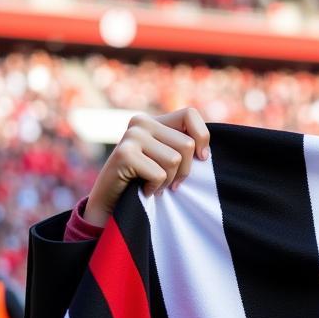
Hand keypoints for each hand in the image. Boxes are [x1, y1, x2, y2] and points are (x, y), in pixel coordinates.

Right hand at [85, 108, 210, 227]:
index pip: (190, 115)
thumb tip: (206, 153)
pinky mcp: (124, 154)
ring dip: (168, 181)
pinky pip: (159, 174)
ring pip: (174, 160)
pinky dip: (155, 188)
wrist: (112, 203)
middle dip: (184, 171)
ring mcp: (131, 136)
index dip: (202, 138)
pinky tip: (143, 189)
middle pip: (187, 145)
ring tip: (153, 184)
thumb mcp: (168, 161)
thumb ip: (183, 149)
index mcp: (155, 121)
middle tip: (167, 181)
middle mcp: (141, 122)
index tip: (201, 158)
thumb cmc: (146, 183)